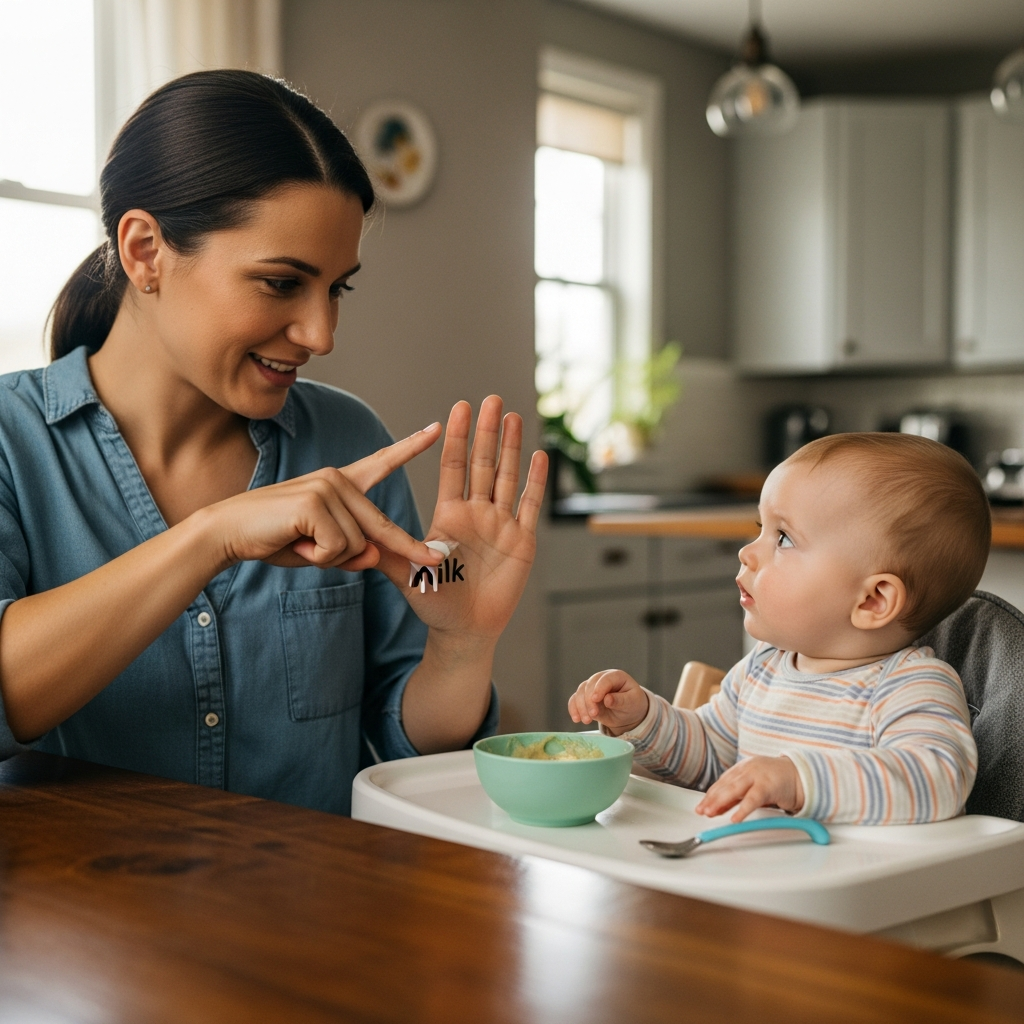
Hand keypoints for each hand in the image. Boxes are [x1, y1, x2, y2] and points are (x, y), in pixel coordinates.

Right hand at [201, 423, 445, 571]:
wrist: (226, 533)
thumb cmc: (274, 539)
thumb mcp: (321, 550)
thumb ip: (352, 553)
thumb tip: (375, 556)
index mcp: (340, 484)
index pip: (381, 463)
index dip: (410, 447)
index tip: (437, 429)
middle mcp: (337, 479)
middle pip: (381, 526)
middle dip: (406, 549)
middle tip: (435, 562)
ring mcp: (327, 487)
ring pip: (358, 545)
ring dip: (330, 558)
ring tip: (301, 544)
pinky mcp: (315, 502)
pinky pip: (338, 547)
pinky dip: (318, 557)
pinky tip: (296, 543)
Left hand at [374, 397, 546, 642]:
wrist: (464, 629)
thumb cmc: (434, 602)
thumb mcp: (405, 574)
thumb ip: (386, 553)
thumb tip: (356, 538)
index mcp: (449, 514)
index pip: (454, 466)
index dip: (457, 437)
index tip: (459, 408)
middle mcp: (477, 512)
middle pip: (483, 463)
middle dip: (487, 431)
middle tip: (492, 398)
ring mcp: (501, 523)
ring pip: (507, 476)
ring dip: (512, 447)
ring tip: (514, 416)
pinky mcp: (521, 540)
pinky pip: (529, 505)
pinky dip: (534, 482)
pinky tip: (539, 456)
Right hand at [568, 670, 648, 734]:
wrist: (628, 714)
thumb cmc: (633, 704)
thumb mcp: (632, 703)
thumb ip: (621, 700)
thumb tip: (607, 699)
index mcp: (616, 676)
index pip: (605, 679)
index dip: (599, 688)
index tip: (596, 699)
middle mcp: (601, 679)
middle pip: (589, 685)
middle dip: (589, 701)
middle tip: (593, 715)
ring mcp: (592, 688)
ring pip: (580, 692)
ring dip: (581, 706)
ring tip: (586, 720)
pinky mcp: (585, 698)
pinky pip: (575, 700)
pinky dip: (574, 709)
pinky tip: (576, 719)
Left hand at [694, 756, 804, 821]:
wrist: (800, 775)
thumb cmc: (776, 781)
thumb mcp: (753, 787)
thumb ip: (737, 797)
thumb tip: (718, 808)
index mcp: (742, 769)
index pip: (722, 782)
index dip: (711, 795)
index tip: (701, 806)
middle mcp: (747, 770)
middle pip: (725, 785)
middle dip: (711, 799)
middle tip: (701, 811)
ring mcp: (757, 776)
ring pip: (734, 790)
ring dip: (720, 802)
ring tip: (711, 813)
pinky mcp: (768, 785)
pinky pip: (752, 799)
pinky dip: (742, 810)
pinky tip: (735, 819)